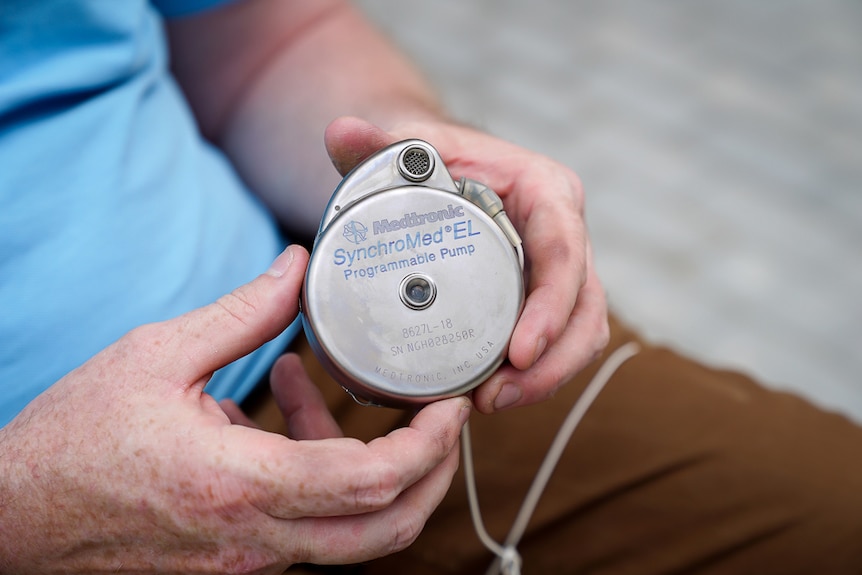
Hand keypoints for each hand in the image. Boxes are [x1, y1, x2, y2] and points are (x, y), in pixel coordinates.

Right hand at [0, 245, 470, 573]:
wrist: (15, 518)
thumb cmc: (75, 440)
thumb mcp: (155, 357)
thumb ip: (242, 313)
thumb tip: (295, 266)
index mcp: (241, 485)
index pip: (372, 482)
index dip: (428, 445)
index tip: (450, 404)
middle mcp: (256, 538)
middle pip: (388, 529)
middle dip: (432, 473)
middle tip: (441, 416)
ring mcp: (250, 559)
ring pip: (355, 534)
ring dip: (374, 467)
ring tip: (338, 391)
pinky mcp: (240, 559)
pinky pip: (310, 525)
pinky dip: (322, 471)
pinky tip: (283, 406)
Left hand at [325, 117, 609, 413]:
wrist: (438, 176)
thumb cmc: (428, 162)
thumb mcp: (405, 148)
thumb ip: (374, 145)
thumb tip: (339, 131)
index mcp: (543, 190)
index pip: (564, 250)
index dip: (552, 305)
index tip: (520, 351)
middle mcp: (563, 231)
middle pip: (585, 306)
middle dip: (552, 361)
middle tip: (497, 396)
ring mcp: (558, 270)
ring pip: (581, 333)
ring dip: (546, 378)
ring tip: (492, 404)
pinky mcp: (545, 297)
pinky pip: (559, 343)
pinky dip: (537, 376)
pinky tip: (493, 396)